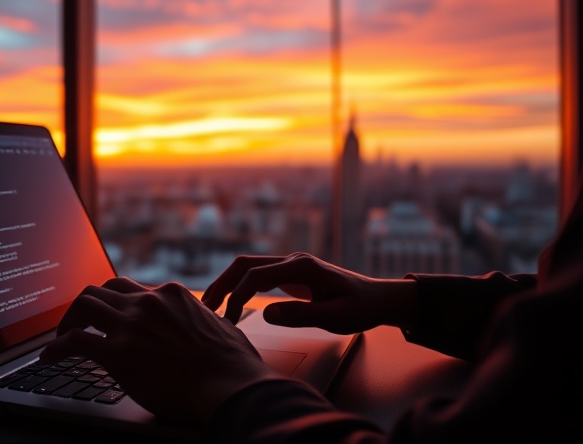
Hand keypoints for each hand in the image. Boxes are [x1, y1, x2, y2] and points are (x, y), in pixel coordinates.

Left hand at [40, 277, 281, 423]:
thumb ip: (202, 321)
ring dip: (69, 319)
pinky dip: (55, 348)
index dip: (117, 302)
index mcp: (172, 295)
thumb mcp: (219, 327)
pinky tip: (49, 358)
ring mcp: (130, 325)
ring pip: (84, 303)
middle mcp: (147, 302)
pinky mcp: (117, 353)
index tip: (110, 316)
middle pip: (104, 288)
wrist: (230, 386)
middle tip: (80, 322)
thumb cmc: (233, 366)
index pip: (134, 288)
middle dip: (89, 305)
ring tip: (62, 336)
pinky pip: (74, 341)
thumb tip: (205, 326)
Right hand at [202, 252, 417, 334]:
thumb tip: (267, 314)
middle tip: (205, 309)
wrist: (376, 299)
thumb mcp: (337, 317)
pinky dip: (239, 286)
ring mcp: (290, 265)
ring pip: (247, 267)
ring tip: (210, 307)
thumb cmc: (360, 308)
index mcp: (302, 267)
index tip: (229, 321)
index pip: (257, 276)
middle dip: (222, 284)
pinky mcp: (289, 274)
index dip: (237, 297)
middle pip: (244, 264)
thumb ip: (303, 315)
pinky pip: (257, 275)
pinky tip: (229, 303)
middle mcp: (292, 260)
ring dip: (226, 284)